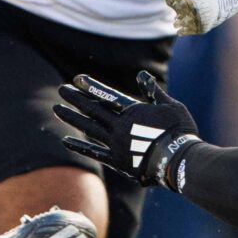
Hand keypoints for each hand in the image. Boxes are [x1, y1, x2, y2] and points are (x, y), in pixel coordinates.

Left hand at [55, 70, 199, 187]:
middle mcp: (120, 127)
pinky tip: (66, 140)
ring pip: (89, 128)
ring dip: (72, 117)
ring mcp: (116, 145)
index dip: (91, 87)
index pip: (107, 95)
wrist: (179, 161)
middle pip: (93, 110)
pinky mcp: (118, 162)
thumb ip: (153, 91)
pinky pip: (94, 152)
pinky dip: (80, 146)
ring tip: (57, 109)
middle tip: (61, 89)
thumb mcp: (171, 106)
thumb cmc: (180, 131)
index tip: (76, 79)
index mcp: (134, 111)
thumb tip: (141, 75)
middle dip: (76, 98)